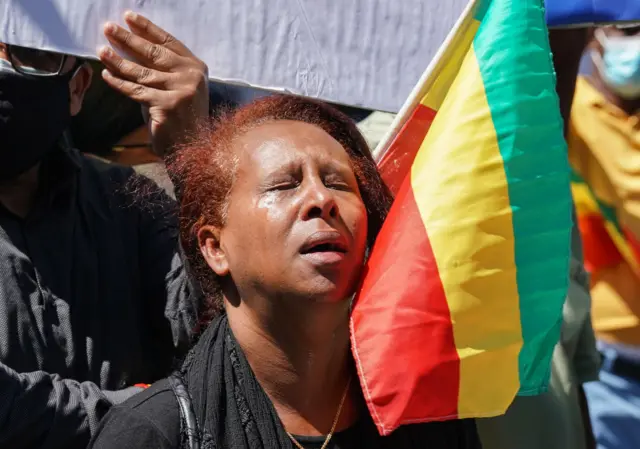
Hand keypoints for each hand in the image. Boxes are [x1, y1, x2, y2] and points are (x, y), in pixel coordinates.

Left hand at [98, 11, 208, 156]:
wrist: (193, 148)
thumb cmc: (183, 118)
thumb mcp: (178, 89)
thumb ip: (162, 71)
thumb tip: (129, 51)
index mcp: (197, 68)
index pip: (168, 42)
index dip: (147, 29)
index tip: (128, 18)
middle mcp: (191, 76)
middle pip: (154, 53)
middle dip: (128, 39)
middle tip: (108, 29)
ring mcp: (181, 91)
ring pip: (142, 72)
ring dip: (118, 61)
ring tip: (102, 51)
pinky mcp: (167, 105)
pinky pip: (137, 91)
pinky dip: (120, 83)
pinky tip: (107, 75)